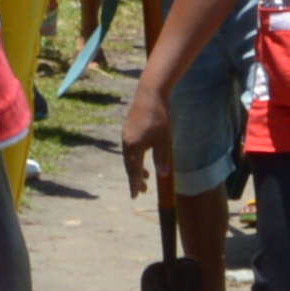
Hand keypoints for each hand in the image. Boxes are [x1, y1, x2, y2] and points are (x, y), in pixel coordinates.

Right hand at [114, 83, 165, 198]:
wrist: (150, 93)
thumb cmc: (159, 117)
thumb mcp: (163, 140)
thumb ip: (161, 158)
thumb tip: (162, 176)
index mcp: (133, 147)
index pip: (133, 171)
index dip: (135, 184)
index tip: (135, 196)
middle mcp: (126, 143)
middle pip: (130, 165)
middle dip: (136, 178)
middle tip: (143, 191)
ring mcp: (126, 135)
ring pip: (130, 157)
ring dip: (137, 167)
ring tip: (147, 176)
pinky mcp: (129, 129)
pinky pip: (130, 148)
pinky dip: (136, 157)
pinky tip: (143, 157)